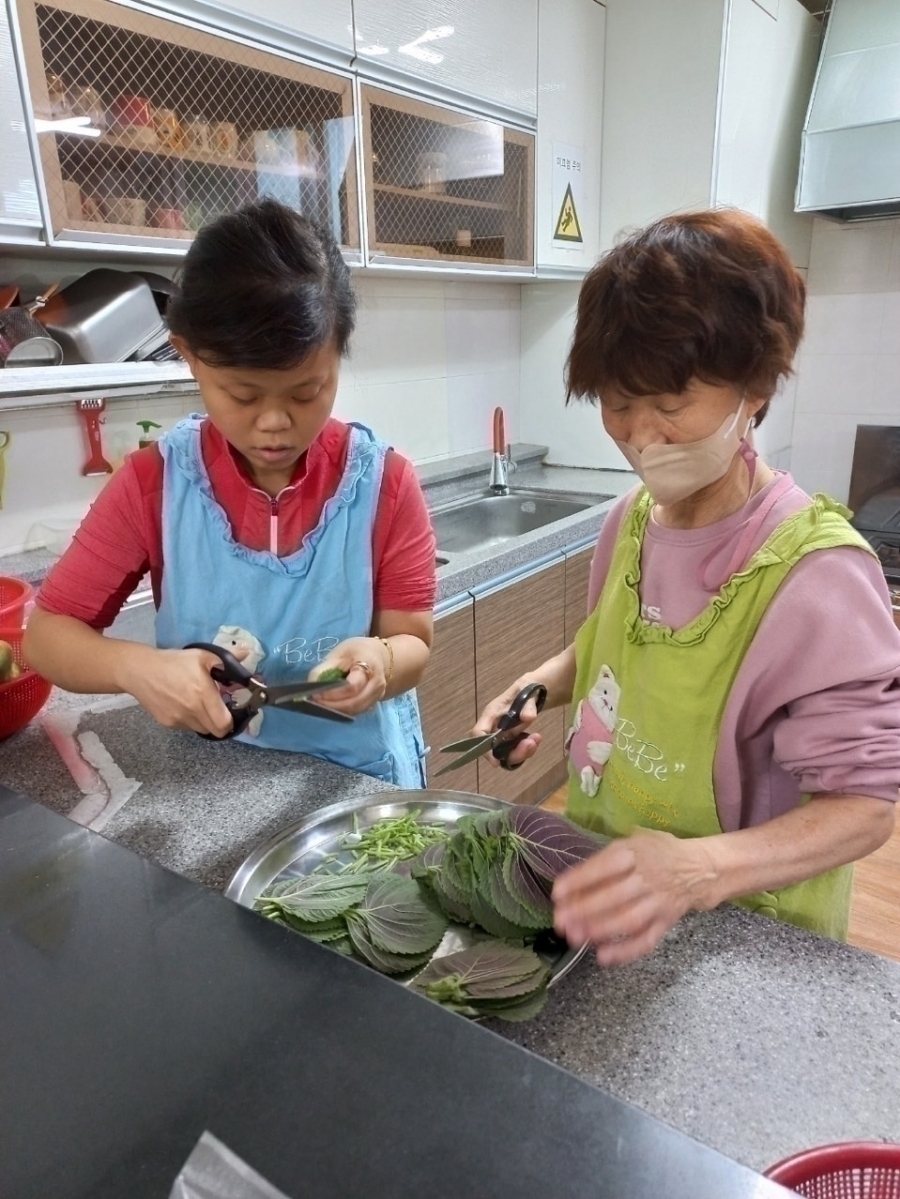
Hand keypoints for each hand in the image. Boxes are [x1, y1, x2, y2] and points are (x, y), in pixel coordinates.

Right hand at [119, 645, 238, 737]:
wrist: (140, 671)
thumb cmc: (173, 662)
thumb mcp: (202, 655)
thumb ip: (227, 658)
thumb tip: (247, 652)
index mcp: (203, 695)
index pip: (224, 724)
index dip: (232, 722)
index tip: (233, 712)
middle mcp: (192, 711)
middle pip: (215, 731)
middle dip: (222, 723)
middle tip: (221, 710)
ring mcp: (178, 720)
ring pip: (201, 730)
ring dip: (206, 721)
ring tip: (201, 705)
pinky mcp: (167, 723)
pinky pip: (187, 727)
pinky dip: (191, 720)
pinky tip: (185, 705)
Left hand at [308, 637, 388, 715]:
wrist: (378, 656)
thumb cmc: (356, 652)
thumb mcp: (339, 653)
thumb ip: (324, 669)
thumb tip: (310, 686)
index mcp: (370, 666)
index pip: (352, 686)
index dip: (333, 693)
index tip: (316, 694)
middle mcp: (377, 684)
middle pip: (354, 703)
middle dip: (332, 706)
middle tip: (314, 703)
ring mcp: (377, 696)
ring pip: (355, 710)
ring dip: (336, 711)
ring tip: (319, 706)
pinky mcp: (373, 704)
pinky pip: (356, 712)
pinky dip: (342, 712)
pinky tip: (329, 707)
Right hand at [471, 676, 544, 768]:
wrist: (534, 691)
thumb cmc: (526, 689)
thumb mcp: (529, 692)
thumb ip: (528, 704)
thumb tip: (528, 717)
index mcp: (491, 713)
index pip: (479, 733)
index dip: (483, 748)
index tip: (495, 762)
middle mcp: (493, 727)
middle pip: (493, 750)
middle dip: (513, 752)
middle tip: (531, 744)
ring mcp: (502, 735)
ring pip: (506, 754)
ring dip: (522, 752)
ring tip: (537, 739)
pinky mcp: (511, 739)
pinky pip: (515, 751)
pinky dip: (527, 749)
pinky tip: (536, 739)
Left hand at [552, 829, 716, 965]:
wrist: (699, 869)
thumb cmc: (657, 852)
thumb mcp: (634, 840)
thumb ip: (606, 857)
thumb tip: (572, 879)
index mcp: (635, 853)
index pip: (605, 866)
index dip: (580, 880)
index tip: (557, 892)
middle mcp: (647, 878)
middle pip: (615, 896)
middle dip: (584, 910)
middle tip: (560, 921)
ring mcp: (658, 902)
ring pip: (628, 920)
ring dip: (600, 930)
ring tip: (576, 937)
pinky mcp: (666, 922)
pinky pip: (646, 940)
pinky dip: (625, 951)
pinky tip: (604, 957)